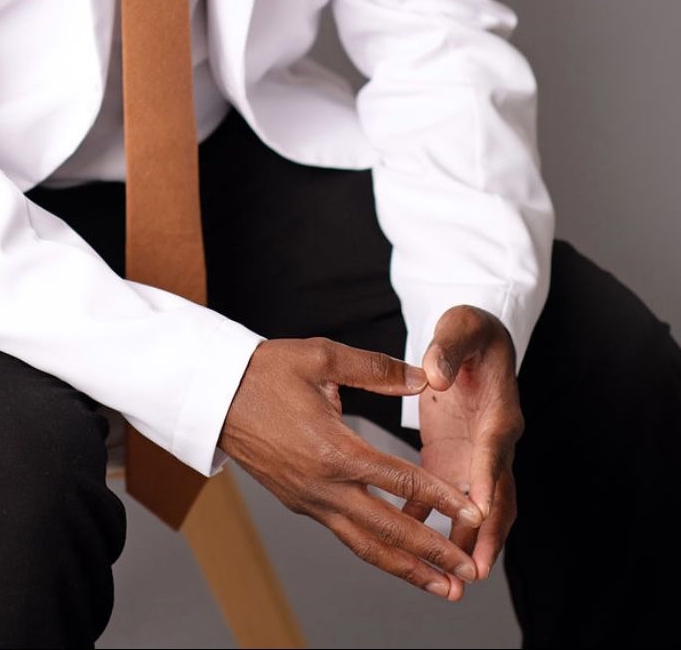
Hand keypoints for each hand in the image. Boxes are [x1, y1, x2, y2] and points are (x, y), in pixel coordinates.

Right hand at [219, 337, 484, 600]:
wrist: (215, 393)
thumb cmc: (267, 371)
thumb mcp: (323, 356)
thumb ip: (378, 370)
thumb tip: (425, 378)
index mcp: (335, 450)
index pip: (401, 482)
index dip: (442, 500)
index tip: (475, 514)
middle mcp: (324, 486)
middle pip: (389, 531)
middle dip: (433, 556)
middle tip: (470, 574)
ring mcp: (310, 501)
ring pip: (366, 546)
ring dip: (407, 571)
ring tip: (443, 589)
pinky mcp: (300, 504)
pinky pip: (345, 535)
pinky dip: (377, 552)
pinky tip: (398, 559)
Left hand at [401, 306, 523, 594]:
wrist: (474, 338)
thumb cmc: (471, 330)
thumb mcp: (462, 326)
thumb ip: (449, 347)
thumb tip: (434, 372)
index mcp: (499, 410)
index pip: (495, 448)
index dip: (488, 477)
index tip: (481, 508)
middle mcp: (493, 441)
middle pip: (497, 495)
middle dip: (489, 534)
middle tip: (476, 571)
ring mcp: (474, 454)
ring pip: (475, 508)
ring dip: (465, 542)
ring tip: (452, 582)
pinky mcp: (452, 456)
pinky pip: (441, 495)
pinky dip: (428, 519)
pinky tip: (408, 541)